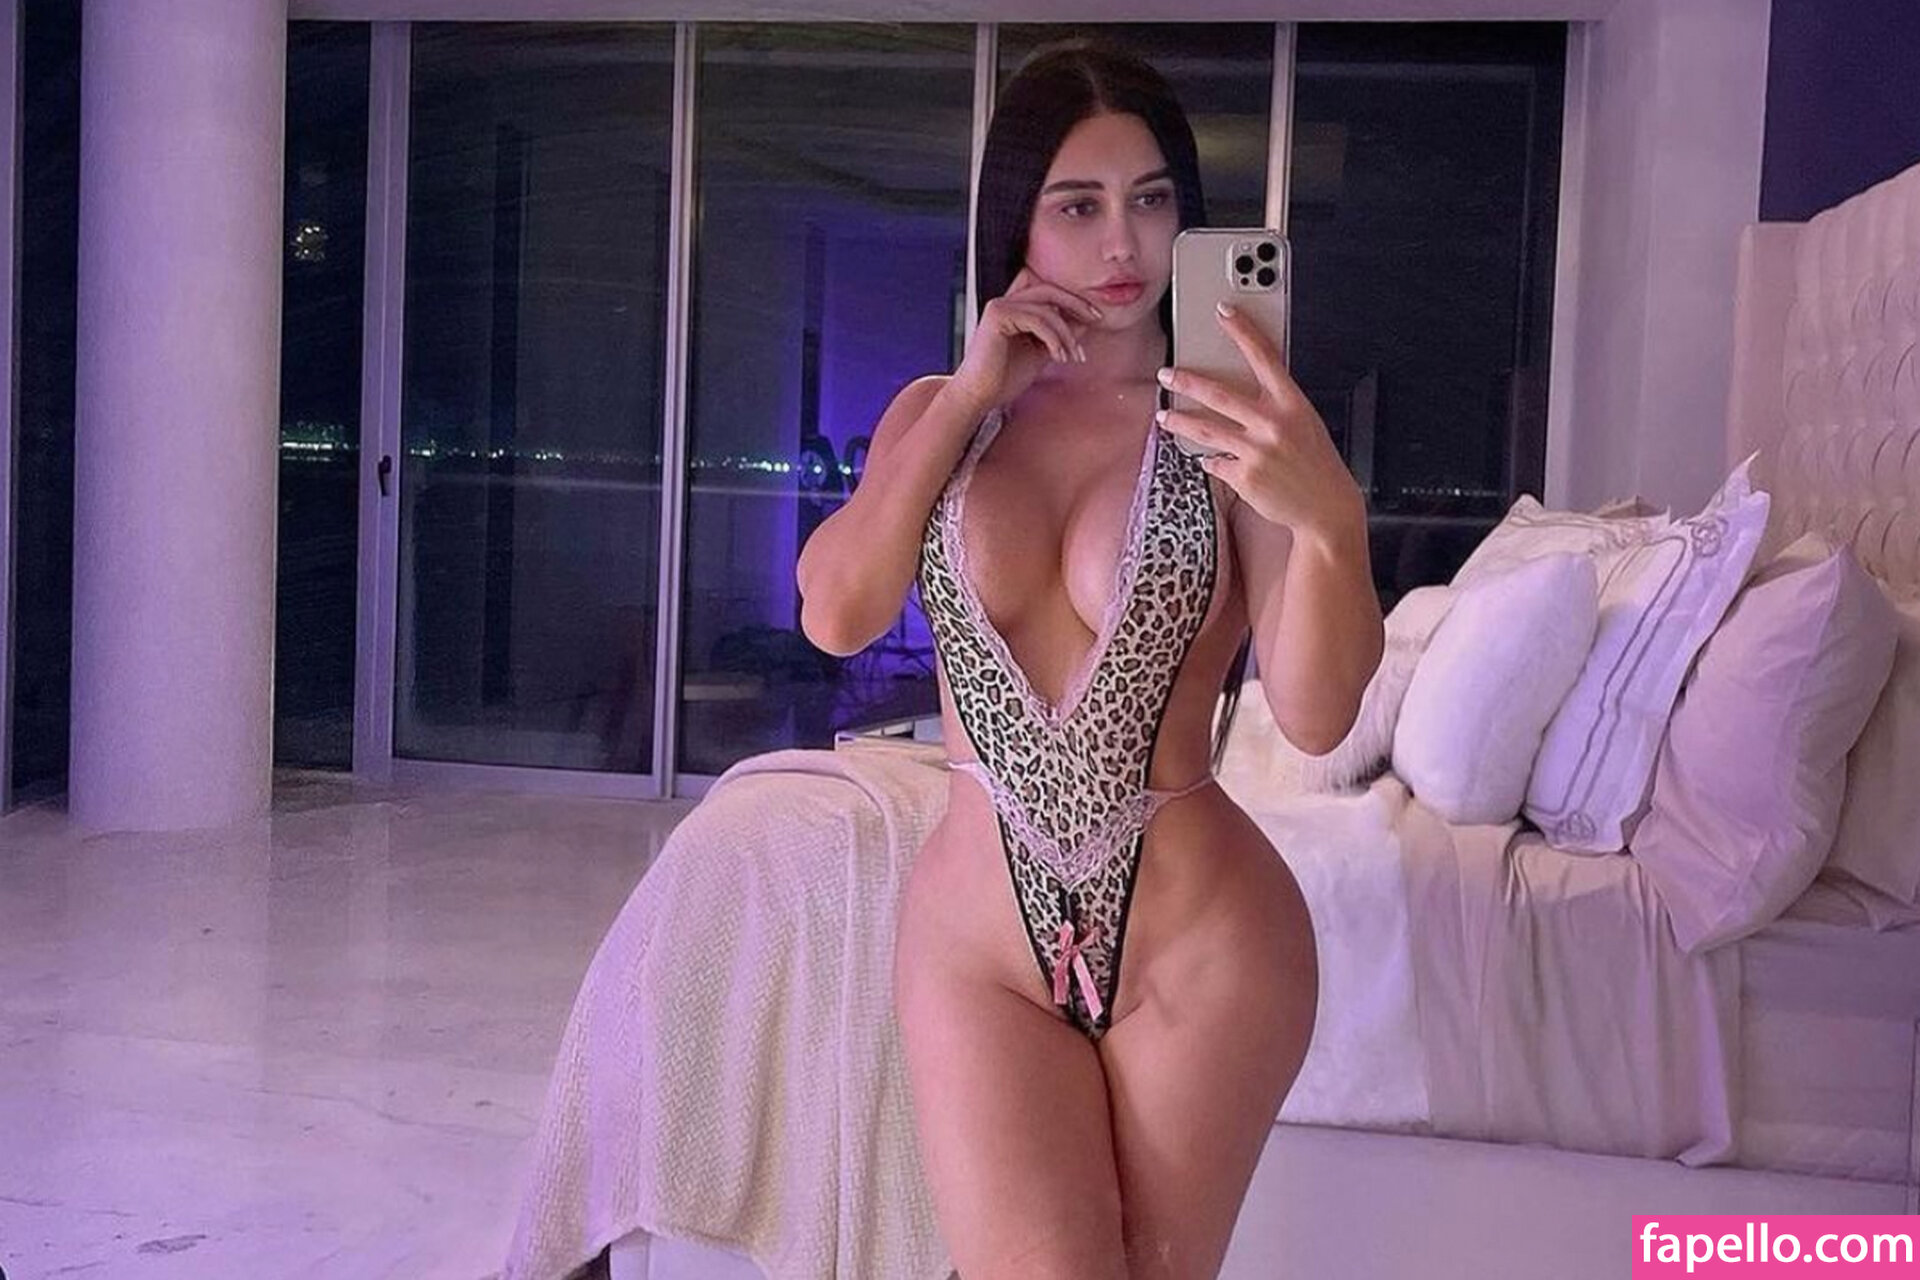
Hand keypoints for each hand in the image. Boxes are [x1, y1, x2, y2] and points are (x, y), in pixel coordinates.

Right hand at [949, 266, 1101, 410]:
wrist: (980, 396)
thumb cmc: (1005, 378)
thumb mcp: (1041, 353)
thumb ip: (1059, 336)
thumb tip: (1084, 322)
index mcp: (1014, 308)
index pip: (1049, 293)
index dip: (1073, 300)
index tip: (1095, 318)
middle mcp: (1005, 302)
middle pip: (1049, 291)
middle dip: (1076, 304)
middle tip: (1097, 319)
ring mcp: (999, 306)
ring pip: (1046, 309)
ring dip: (1066, 333)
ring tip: (1073, 356)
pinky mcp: (997, 316)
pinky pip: (1037, 320)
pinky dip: (1053, 338)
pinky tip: (1058, 356)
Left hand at [1155, 302, 1365, 547]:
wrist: (1326, 506)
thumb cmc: (1315, 461)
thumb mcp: (1304, 422)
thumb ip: (1276, 404)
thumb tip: (1243, 389)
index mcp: (1292, 402)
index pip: (1264, 356)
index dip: (1243, 331)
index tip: (1224, 311)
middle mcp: (1273, 423)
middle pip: (1219, 394)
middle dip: (1187, 381)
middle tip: (1166, 373)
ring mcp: (1257, 450)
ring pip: (1205, 429)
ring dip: (1180, 420)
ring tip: (1164, 415)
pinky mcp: (1244, 476)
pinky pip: (1215, 461)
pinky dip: (1211, 459)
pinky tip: (1213, 459)